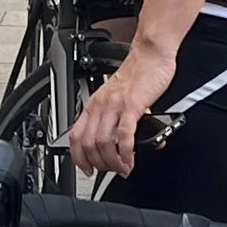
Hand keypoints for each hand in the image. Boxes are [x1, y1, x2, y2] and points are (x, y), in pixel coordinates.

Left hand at [69, 35, 178, 176]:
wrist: (150, 55)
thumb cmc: (138, 75)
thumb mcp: (118, 97)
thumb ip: (118, 118)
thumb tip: (124, 140)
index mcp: (94, 104)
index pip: (75, 137)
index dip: (78, 158)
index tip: (87, 169)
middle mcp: (100, 105)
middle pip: (88, 144)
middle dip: (99, 164)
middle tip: (111, 171)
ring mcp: (115, 106)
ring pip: (103, 143)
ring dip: (112, 162)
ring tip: (123, 168)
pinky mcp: (132, 105)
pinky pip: (124, 135)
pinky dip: (126, 153)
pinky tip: (130, 160)